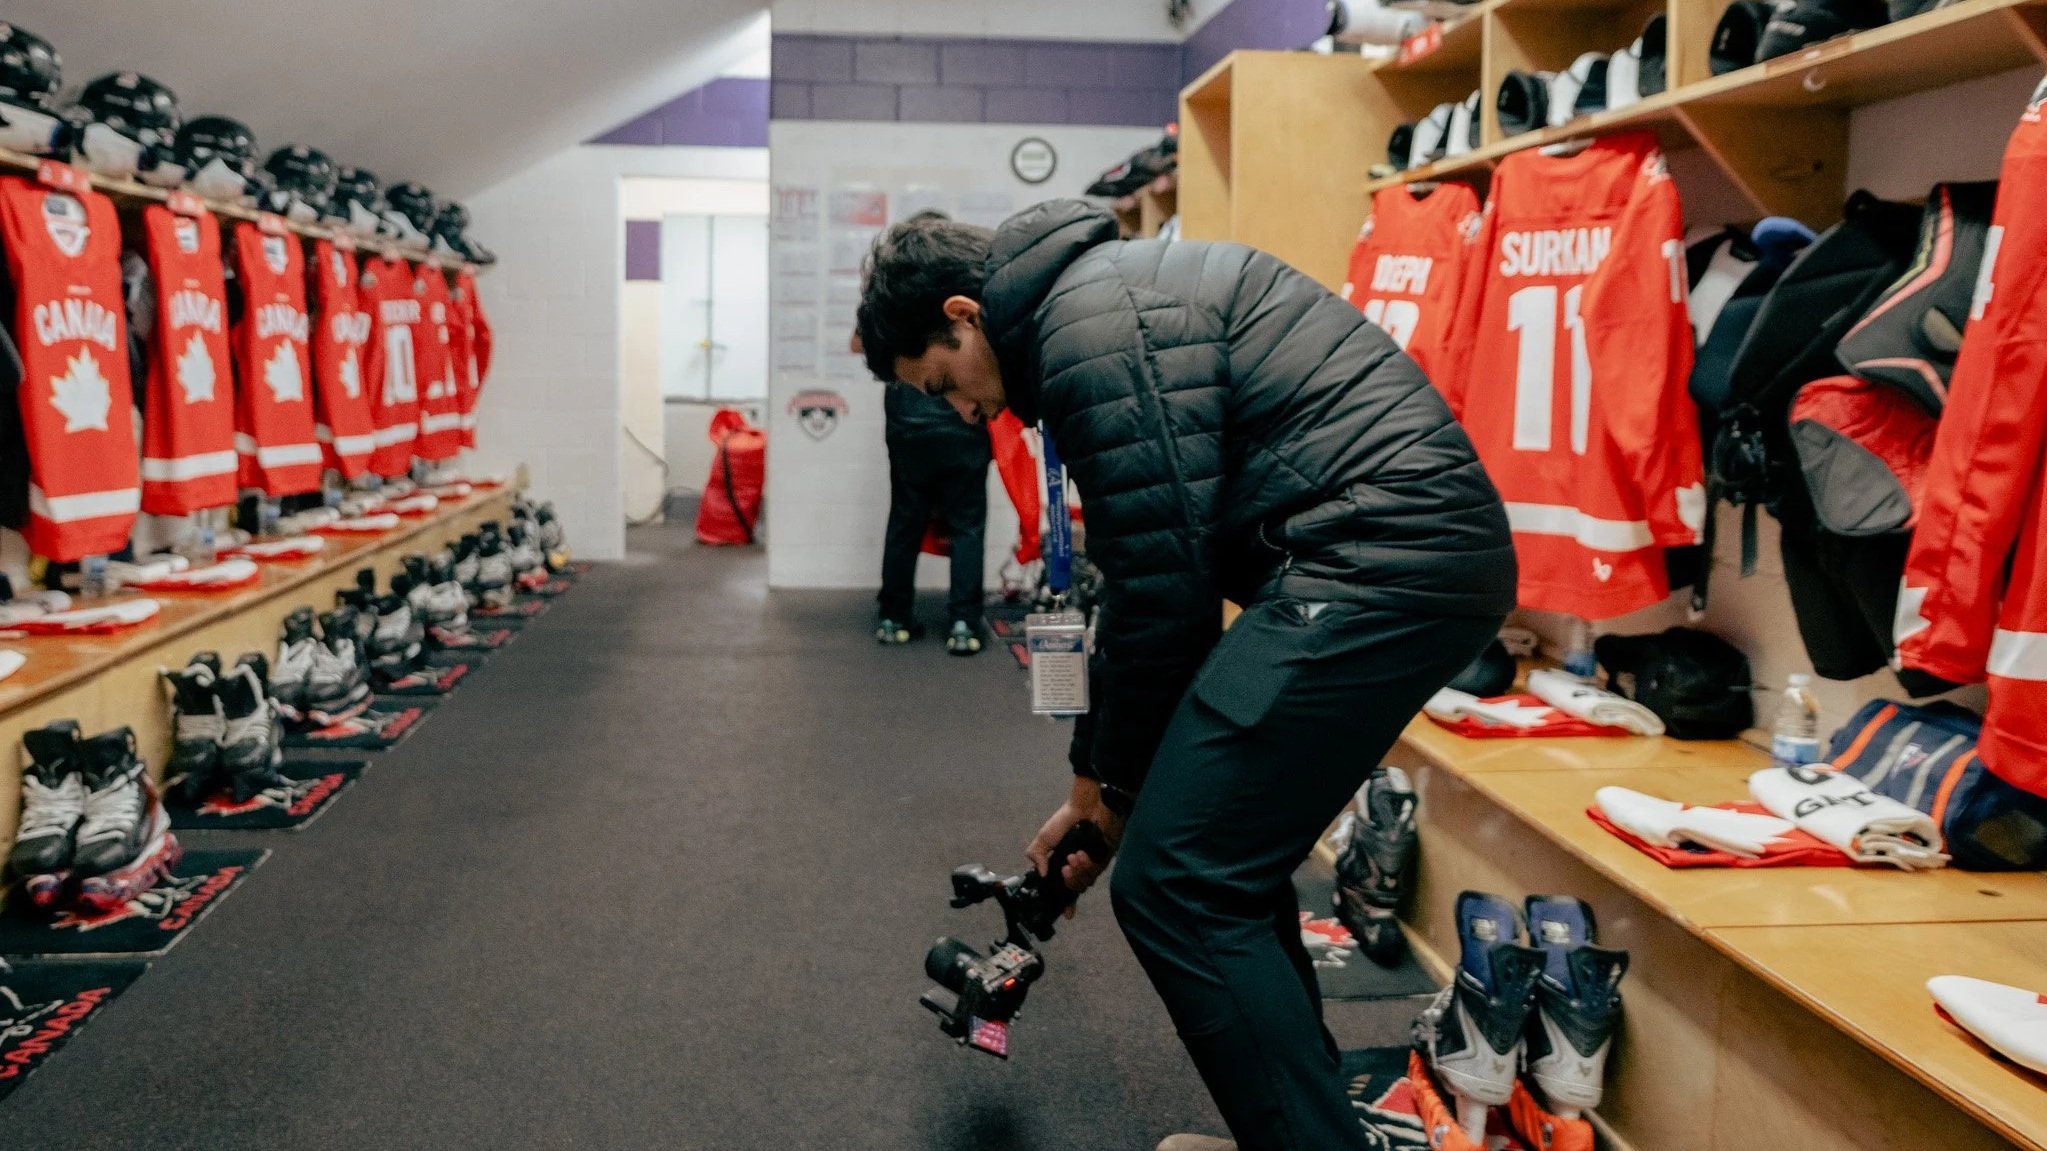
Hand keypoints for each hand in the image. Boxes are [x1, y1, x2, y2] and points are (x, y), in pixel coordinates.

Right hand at [1026, 777, 1124, 909]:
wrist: (1085, 806)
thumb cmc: (1066, 820)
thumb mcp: (1044, 839)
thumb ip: (1037, 856)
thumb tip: (1042, 875)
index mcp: (1066, 866)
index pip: (1067, 890)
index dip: (1067, 904)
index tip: (1067, 915)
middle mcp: (1080, 868)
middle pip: (1075, 889)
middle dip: (1068, 882)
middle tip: (1064, 868)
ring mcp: (1093, 864)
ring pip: (1085, 883)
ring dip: (1077, 872)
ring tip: (1073, 856)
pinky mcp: (1104, 859)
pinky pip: (1095, 872)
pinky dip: (1086, 865)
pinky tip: (1082, 854)